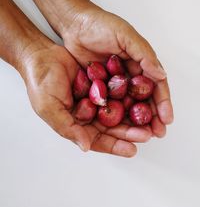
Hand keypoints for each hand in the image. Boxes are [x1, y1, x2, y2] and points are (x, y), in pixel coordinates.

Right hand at [21, 43, 150, 156]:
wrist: (42, 56)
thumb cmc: (41, 83)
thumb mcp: (49, 108)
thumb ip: (68, 128)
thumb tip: (86, 146)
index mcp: (78, 125)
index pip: (99, 140)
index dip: (115, 146)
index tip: (132, 150)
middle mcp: (90, 115)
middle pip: (114, 128)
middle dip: (131, 133)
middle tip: (148, 135)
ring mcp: (98, 100)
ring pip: (120, 112)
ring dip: (134, 118)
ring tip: (151, 122)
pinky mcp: (103, 85)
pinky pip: (119, 93)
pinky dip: (130, 98)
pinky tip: (142, 100)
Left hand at [61, 2, 173, 137]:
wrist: (74, 25)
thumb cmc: (101, 25)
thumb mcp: (125, 36)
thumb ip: (144, 54)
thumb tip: (161, 74)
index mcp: (141, 64)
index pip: (156, 86)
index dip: (163, 103)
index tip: (167, 119)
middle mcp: (131, 77)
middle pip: (145, 100)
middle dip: (153, 117)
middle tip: (158, 133)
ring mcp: (116, 85)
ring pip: (130, 106)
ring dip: (137, 122)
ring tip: (143, 136)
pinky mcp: (101, 89)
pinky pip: (112, 105)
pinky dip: (118, 117)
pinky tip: (121, 128)